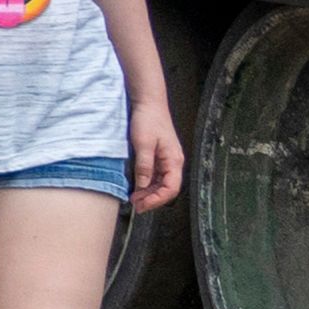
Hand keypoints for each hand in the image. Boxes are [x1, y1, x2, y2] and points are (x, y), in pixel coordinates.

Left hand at [127, 94, 187, 214]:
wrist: (149, 103)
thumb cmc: (148, 120)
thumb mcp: (143, 144)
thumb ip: (144, 166)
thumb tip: (142, 185)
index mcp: (174, 161)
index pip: (170, 188)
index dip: (156, 200)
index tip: (142, 205)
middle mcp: (174, 162)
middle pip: (167, 188)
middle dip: (152, 199)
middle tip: (136, 205)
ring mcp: (167, 159)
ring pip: (161, 183)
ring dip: (149, 192)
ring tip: (135, 199)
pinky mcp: (160, 156)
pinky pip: (157, 175)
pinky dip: (148, 183)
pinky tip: (137, 187)